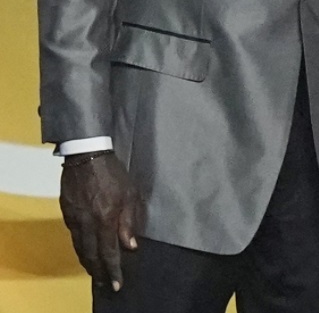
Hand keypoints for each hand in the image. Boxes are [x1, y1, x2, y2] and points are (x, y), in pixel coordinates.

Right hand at [59, 152, 141, 291]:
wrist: (86, 156)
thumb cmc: (113, 173)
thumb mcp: (129, 194)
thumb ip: (129, 221)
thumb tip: (130, 246)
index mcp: (105, 219)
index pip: (108, 252)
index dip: (113, 269)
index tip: (117, 283)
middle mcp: (87, 224)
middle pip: (91, 255)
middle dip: (99, 272)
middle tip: (105, 283)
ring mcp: (74, 219)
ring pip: (80, 248)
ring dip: (88, 262)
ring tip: (96, 272)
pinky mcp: (66, 213)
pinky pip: (74, 237)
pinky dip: (80, 248)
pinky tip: (85, 250)